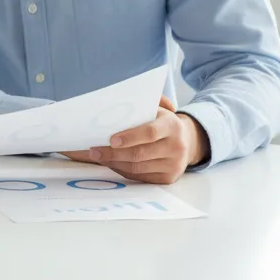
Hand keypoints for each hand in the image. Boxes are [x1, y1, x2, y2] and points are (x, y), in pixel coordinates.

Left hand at [61, 96, 208, 183]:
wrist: (186, 141)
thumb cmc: (160, 121)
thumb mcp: (156, 107)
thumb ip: (141, 102)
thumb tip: (115, 100)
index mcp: (172, 125)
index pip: (149, 133)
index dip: (129, 137)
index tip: (111, 140)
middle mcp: (176, 146)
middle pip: (140, 154)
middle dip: (113, 153)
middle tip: (94, 150)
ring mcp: (174, 165)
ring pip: (137, 167)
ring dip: (114, 163)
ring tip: (97, 156)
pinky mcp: (168, 178)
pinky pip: (140, 177)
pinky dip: (122, 170)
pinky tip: (111, 163)